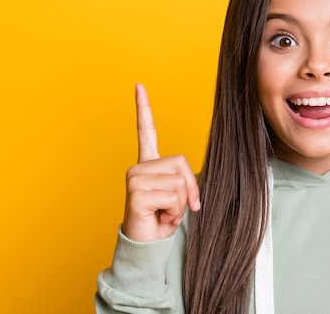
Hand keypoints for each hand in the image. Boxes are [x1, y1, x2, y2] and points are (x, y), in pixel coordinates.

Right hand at [122, 83, 200, 241]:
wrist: (147, 244)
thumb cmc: (162, 219)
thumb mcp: (179, 197)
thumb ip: (185, 183)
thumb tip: (194, 196)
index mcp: (148, 164)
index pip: (146, 131)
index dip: (143, 107)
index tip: (138, 85)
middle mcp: (139, 167)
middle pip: (181, 163)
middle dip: (188, 189)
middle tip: (174, 208)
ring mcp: (135, 178)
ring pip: (179, 183)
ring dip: (179, 205)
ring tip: (163, 213)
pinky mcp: (136, 192)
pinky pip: (172, 197)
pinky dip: (173, 213)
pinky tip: (158, 218)